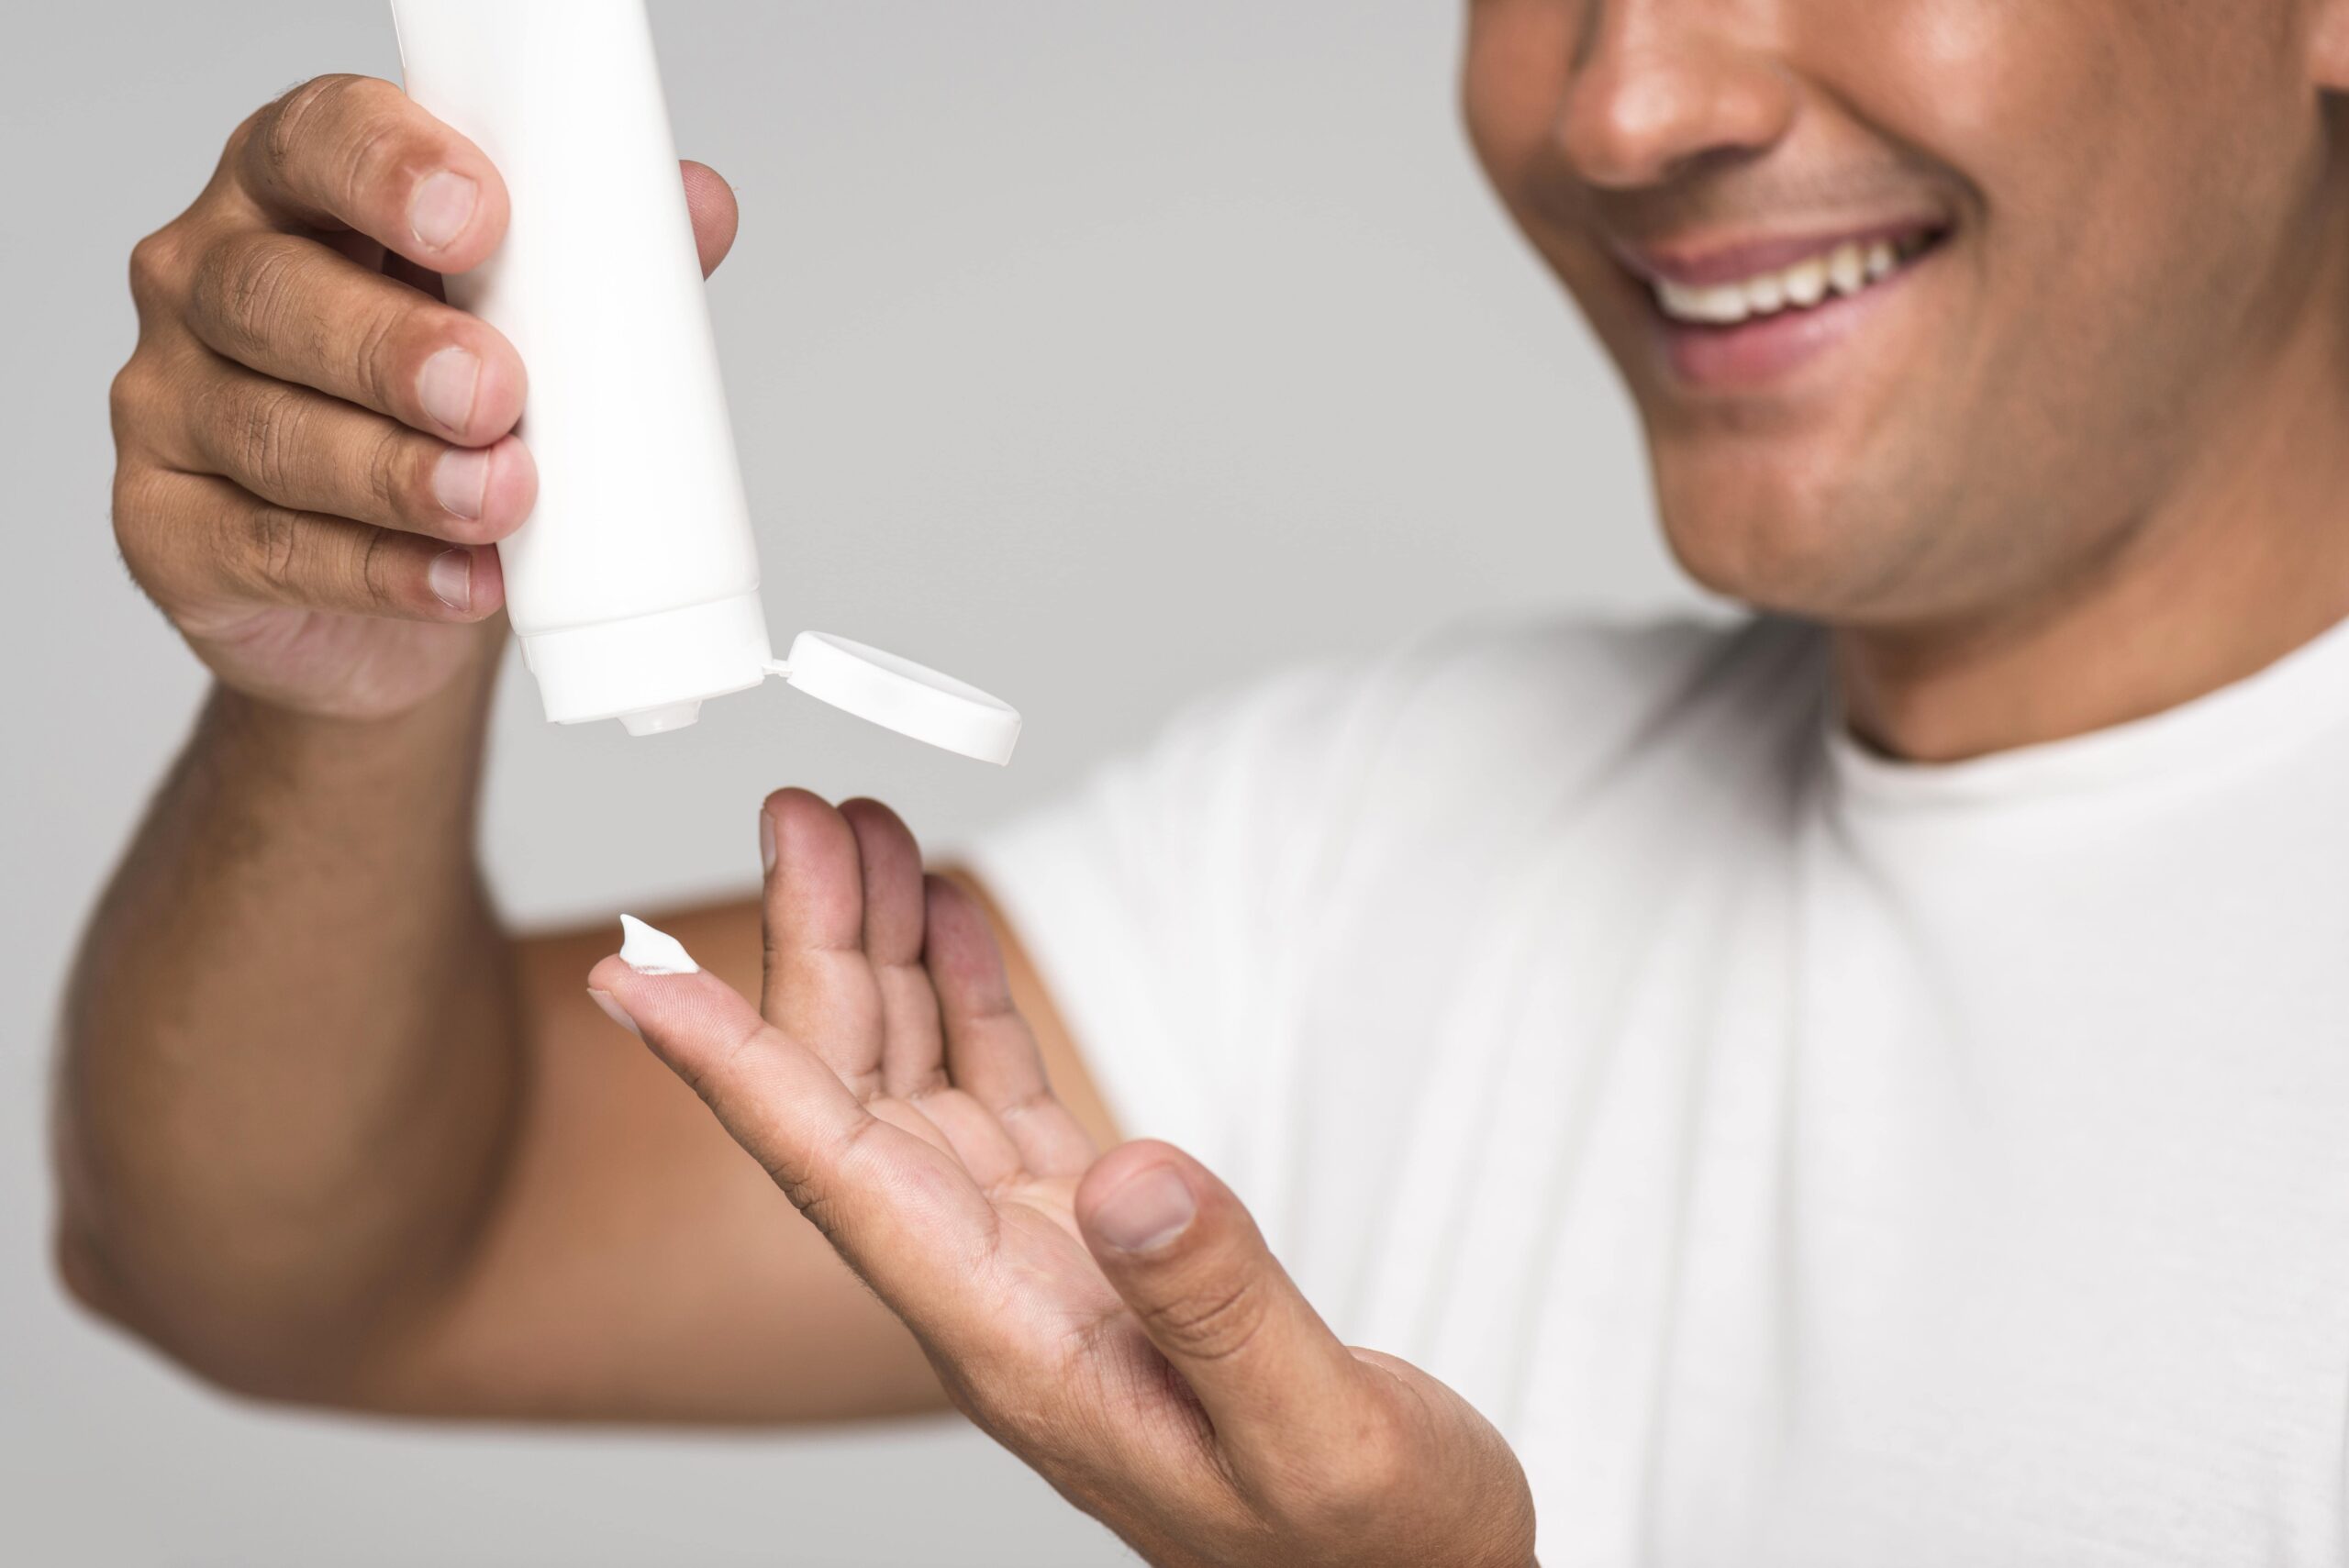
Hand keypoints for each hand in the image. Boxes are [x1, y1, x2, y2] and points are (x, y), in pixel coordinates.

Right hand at [107, 74, 740, 718]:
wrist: (395, 602)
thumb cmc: (450, 425)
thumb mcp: (535, 333)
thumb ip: (604, 266)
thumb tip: (700, 206)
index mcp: (296, 194)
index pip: (315, 142)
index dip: (390, 170)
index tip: (479, 217)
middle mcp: (210, 282)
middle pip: (273, 292)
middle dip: (394, 346)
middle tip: (498, 390)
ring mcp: (171, 406)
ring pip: (272, 430)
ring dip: (399, 472)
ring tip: (503, 497)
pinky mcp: (170, 532)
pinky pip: (268, 549)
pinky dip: (382, 570)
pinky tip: (463, 580)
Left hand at [588, 792, 1537, 1567]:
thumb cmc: (1369, 1538)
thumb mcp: (1317, 1434)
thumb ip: (1221, 1309)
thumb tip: (1133, 1181)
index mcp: (1014, 1343)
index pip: (838, 1183)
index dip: (731, 1073)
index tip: (634, 978)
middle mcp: (992, 1292)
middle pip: (854, 1099)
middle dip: (812, 949)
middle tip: (797, 807)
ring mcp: (1034, 1260)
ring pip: (911, 1081)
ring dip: (876, 954)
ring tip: (856, 828)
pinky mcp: (1091, 1239)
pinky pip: (995, 1094)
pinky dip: (962, 999)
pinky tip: (942, 924)